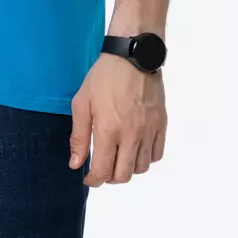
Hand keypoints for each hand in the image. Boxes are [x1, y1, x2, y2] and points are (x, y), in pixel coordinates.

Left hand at [69, 53, 166, 186]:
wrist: (133, 57)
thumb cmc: (103, 77)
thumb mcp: (81, 103)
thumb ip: (78, 137)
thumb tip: (76, 164)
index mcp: (108, 130)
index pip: (103, 171)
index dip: (94, 180)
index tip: (89, 178)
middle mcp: (131, 135)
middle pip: (123, 176)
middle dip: (110, 178)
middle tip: (103, 168)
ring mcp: (149, 131)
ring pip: (141, 168)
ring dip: (128, 169)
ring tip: (118, 157)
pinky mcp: (161, 124)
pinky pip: (157, 154)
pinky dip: (146, 158)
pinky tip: (135, 148)